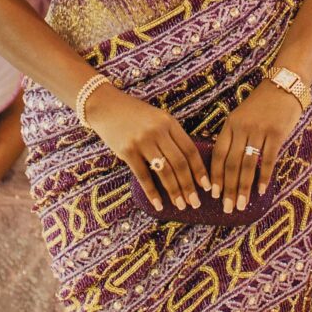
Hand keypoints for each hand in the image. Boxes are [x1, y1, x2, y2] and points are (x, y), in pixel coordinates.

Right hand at [83, 85, 208, 214]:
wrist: (106, 106)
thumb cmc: (134, 115)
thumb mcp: (157, 118)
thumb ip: (171, 136)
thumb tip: (187, 165)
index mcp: (169, 123)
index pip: (190, 149)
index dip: (200, 170)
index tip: (206, 186)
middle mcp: (158, 131)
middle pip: (179, 163)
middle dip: (189, 186)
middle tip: (195, 203)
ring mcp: (142, 141)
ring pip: (164, 171)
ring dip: (174, 191)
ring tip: (181, 205)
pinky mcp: (127, 151)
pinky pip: (143, 176)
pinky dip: (152, 192)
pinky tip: (158, 204)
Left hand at [210, 78, 305, 211]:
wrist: (284, 85)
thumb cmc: (262, 105)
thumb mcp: (241, 116)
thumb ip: (234, 137)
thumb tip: (226, 167)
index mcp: (230, 124)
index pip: (218, 154)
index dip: (215, 175)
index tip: (213, 194)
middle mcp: (242, 128)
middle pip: (232, 163)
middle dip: (228, 188)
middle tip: (227, 208)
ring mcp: (259, 130)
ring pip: (248, 165)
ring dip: (244, 187)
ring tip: (242, 204)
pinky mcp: (276, 133)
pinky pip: (268, 160)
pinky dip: (264, 177)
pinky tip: (261, 190)